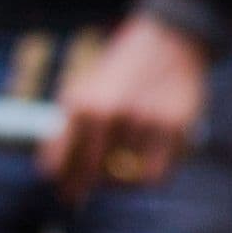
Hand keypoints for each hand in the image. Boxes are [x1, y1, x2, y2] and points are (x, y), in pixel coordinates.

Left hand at [45, 7, 207, 192]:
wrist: (170, 40)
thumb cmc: (122, 72)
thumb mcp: (87, 89)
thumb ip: (70, 129)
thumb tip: (58, 177)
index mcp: (80, 102)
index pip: (59, 161)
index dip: (62, 182)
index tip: (65, 192)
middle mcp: (109, 112)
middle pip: (90, 173)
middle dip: (88, 184)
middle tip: (88, 188)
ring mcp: (142, 121)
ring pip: (124, 178)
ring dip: (120, 179)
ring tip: (121, 164)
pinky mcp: (173, 128)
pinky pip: (154, 176)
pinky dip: (146, 178)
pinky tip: (143, 166)